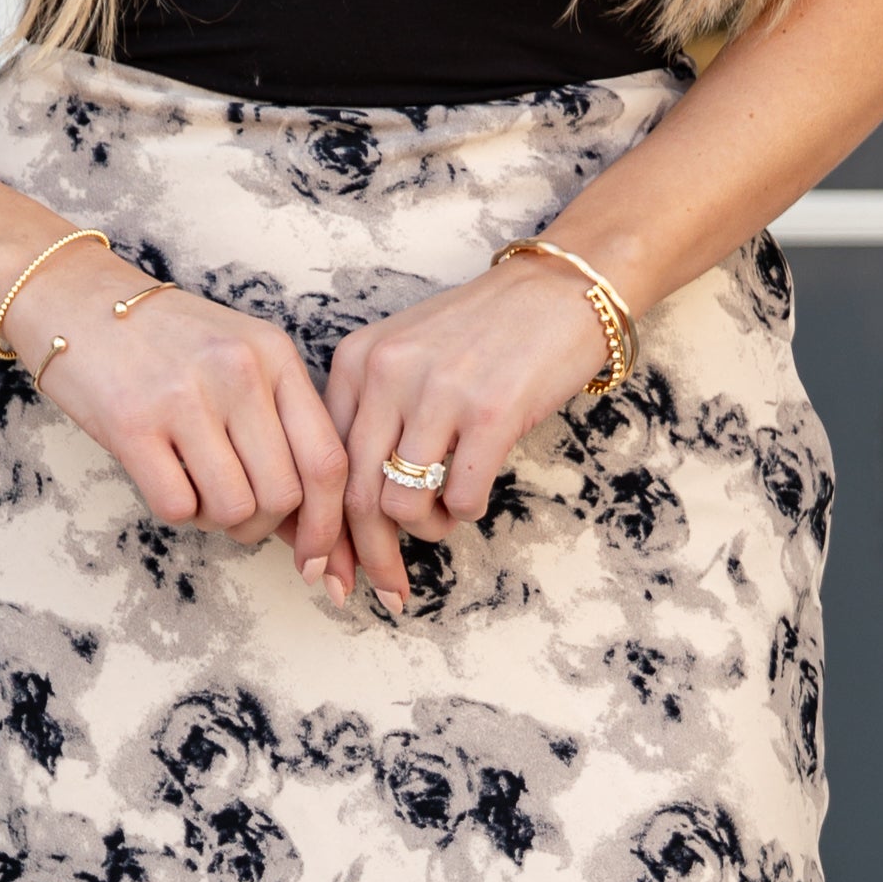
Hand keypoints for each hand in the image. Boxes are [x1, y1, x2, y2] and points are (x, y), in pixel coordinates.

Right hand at [8, 240, 349, 586]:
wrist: (77, 300)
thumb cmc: (165, 342)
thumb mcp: (239, 360)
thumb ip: (280, 427)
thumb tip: (312, 528)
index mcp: (274, 354)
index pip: (326, 459)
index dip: (327, 524)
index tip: (315, 558)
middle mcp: (238, 370)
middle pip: (282, 495)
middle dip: (263, 526)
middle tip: (237, 512)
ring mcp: (185, 396)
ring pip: (233, 509)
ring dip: (217, 519)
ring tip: (196, 488)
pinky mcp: (132, 424)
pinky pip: (177, 507)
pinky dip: (176, 510)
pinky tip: (164, 477)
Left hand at [325, 259, 617, 610]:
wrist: (559, 290)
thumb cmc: (484, 334)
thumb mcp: (406, 357)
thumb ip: (372, 416)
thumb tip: (347, 508)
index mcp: (357, 362)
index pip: (322, 465)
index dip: (323, 531)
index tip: (327, 571)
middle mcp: (387, 373)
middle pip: (355, 496)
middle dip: (366, 558)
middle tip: (384, 591)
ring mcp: (438, 392)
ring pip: (401, 505)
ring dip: (424, 531)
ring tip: (442, 520)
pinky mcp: (490, 412)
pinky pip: (458, 499)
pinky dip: (464, 513)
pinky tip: (474, 497)